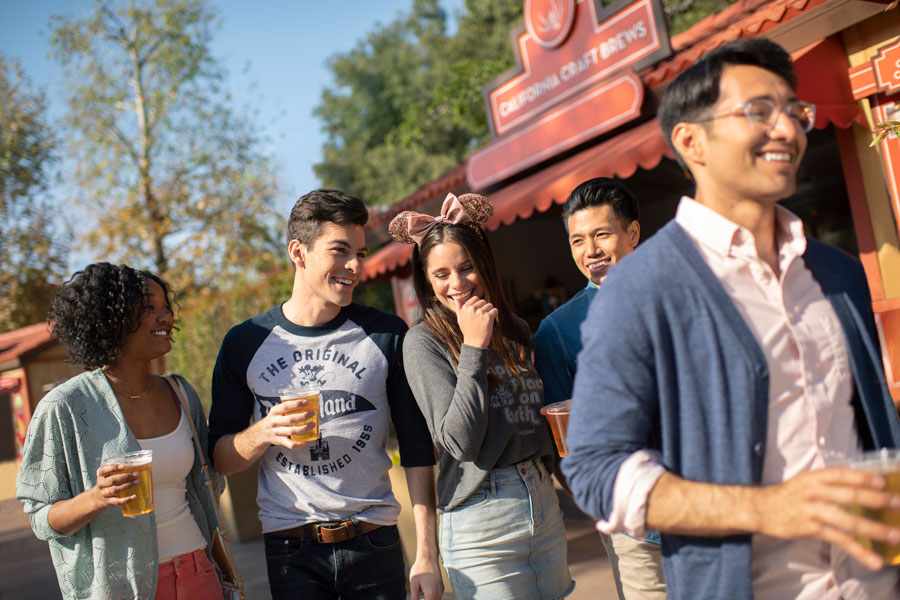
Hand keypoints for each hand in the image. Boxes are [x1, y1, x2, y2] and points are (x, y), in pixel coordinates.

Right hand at [92, 463, 139, 509]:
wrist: (96, 499)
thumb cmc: (106, 483)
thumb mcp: (106, 475)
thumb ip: (115, 469)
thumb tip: (130, 464)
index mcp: (101, 475)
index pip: (103, 470)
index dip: (113, 467)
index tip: (123, 466)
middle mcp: (101, 484)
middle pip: (112, 480)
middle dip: (125, 476)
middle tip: (136, 474)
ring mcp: (104, 493)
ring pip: (115, 490)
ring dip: (127, 485)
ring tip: (137, 482)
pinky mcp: (109, 502)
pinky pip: (117, 501)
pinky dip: (126, 499)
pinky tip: (134, 496)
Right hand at [247, 398, 314, 449]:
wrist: (260, 433)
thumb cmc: (274, 420)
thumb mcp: (276, 411)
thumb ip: (287, 408)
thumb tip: (306, 404)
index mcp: (275, 412)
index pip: (285, 406)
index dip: (296, 404)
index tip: (306, 402)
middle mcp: (274, 421)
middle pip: (290, 419)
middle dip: (303, 416)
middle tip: (312, 413)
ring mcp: (276, 432)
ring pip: (291, 431)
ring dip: (304, 428)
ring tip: (312, 425)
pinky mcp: (278, 441)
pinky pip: (289, 444)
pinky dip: (298, 443)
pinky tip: (305, 441)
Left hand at [409, 557, 443, 599]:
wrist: (428, 557)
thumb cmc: (420, 569)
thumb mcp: (414, 584)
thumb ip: (414, 598)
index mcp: (431, 594)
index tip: (417, 598)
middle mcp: (438, 594)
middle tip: (418, 596)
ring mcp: (441, 590)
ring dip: (428, 599)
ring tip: (420, 593)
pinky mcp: (441, 587)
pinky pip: (437, 597)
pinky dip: (431, 597)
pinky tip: (424, 592)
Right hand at [456, 295, 497, 348]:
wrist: (474, 342)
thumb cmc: (467, 331)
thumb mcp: (460, 319)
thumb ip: (458, 308)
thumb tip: (456, 299)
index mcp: (465, 308)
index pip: (476, 298)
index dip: (479, 305)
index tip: (478, 312)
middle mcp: (472, 308)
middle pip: (484, 301)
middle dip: (484, 308)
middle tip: (482, 318)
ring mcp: (481, 312)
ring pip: (490, 305)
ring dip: (490, 311)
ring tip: (485, 320)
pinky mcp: (488, 317)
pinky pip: (495, 310)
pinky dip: (495, 314)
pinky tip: (490, 321)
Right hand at [755, 467, 899, 568]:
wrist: (760, 508)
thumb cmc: (788, 495)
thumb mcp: (806, 482)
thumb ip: (829, 483)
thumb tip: (860, 487)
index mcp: (814, 478)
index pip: (842, 474)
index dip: (863, 477)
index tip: (883, 482)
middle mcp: (814, 492)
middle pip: (849, 495)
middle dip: (876, 500)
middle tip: (898, 505)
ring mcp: (813, 511)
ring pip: (848, 520)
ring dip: (874, 528)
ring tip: (895, 535)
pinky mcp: (811, 529)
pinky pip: (839, 540)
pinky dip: (858, 550)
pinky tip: (873, 559)